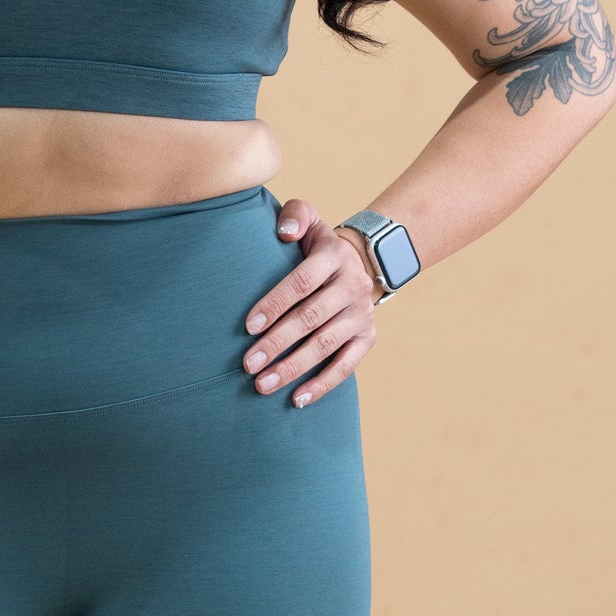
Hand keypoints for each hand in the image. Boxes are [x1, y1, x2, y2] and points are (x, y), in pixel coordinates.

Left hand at [241, 196, 385, 405]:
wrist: (359, 262)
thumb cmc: (315, 244)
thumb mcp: (308, 218)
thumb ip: (295, 215)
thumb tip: (283, 233)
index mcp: (333, 256)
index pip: (301, 282)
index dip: (274, 304)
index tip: (248, 326)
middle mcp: (352, 285)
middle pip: (311, 318)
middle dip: (277, 343)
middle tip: (247, 364)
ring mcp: (362, 314)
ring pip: (325, 345)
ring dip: (294, 368)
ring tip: (263, 385)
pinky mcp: (368, 338)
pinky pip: (346, 365)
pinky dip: (323, 385)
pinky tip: (297, 399)